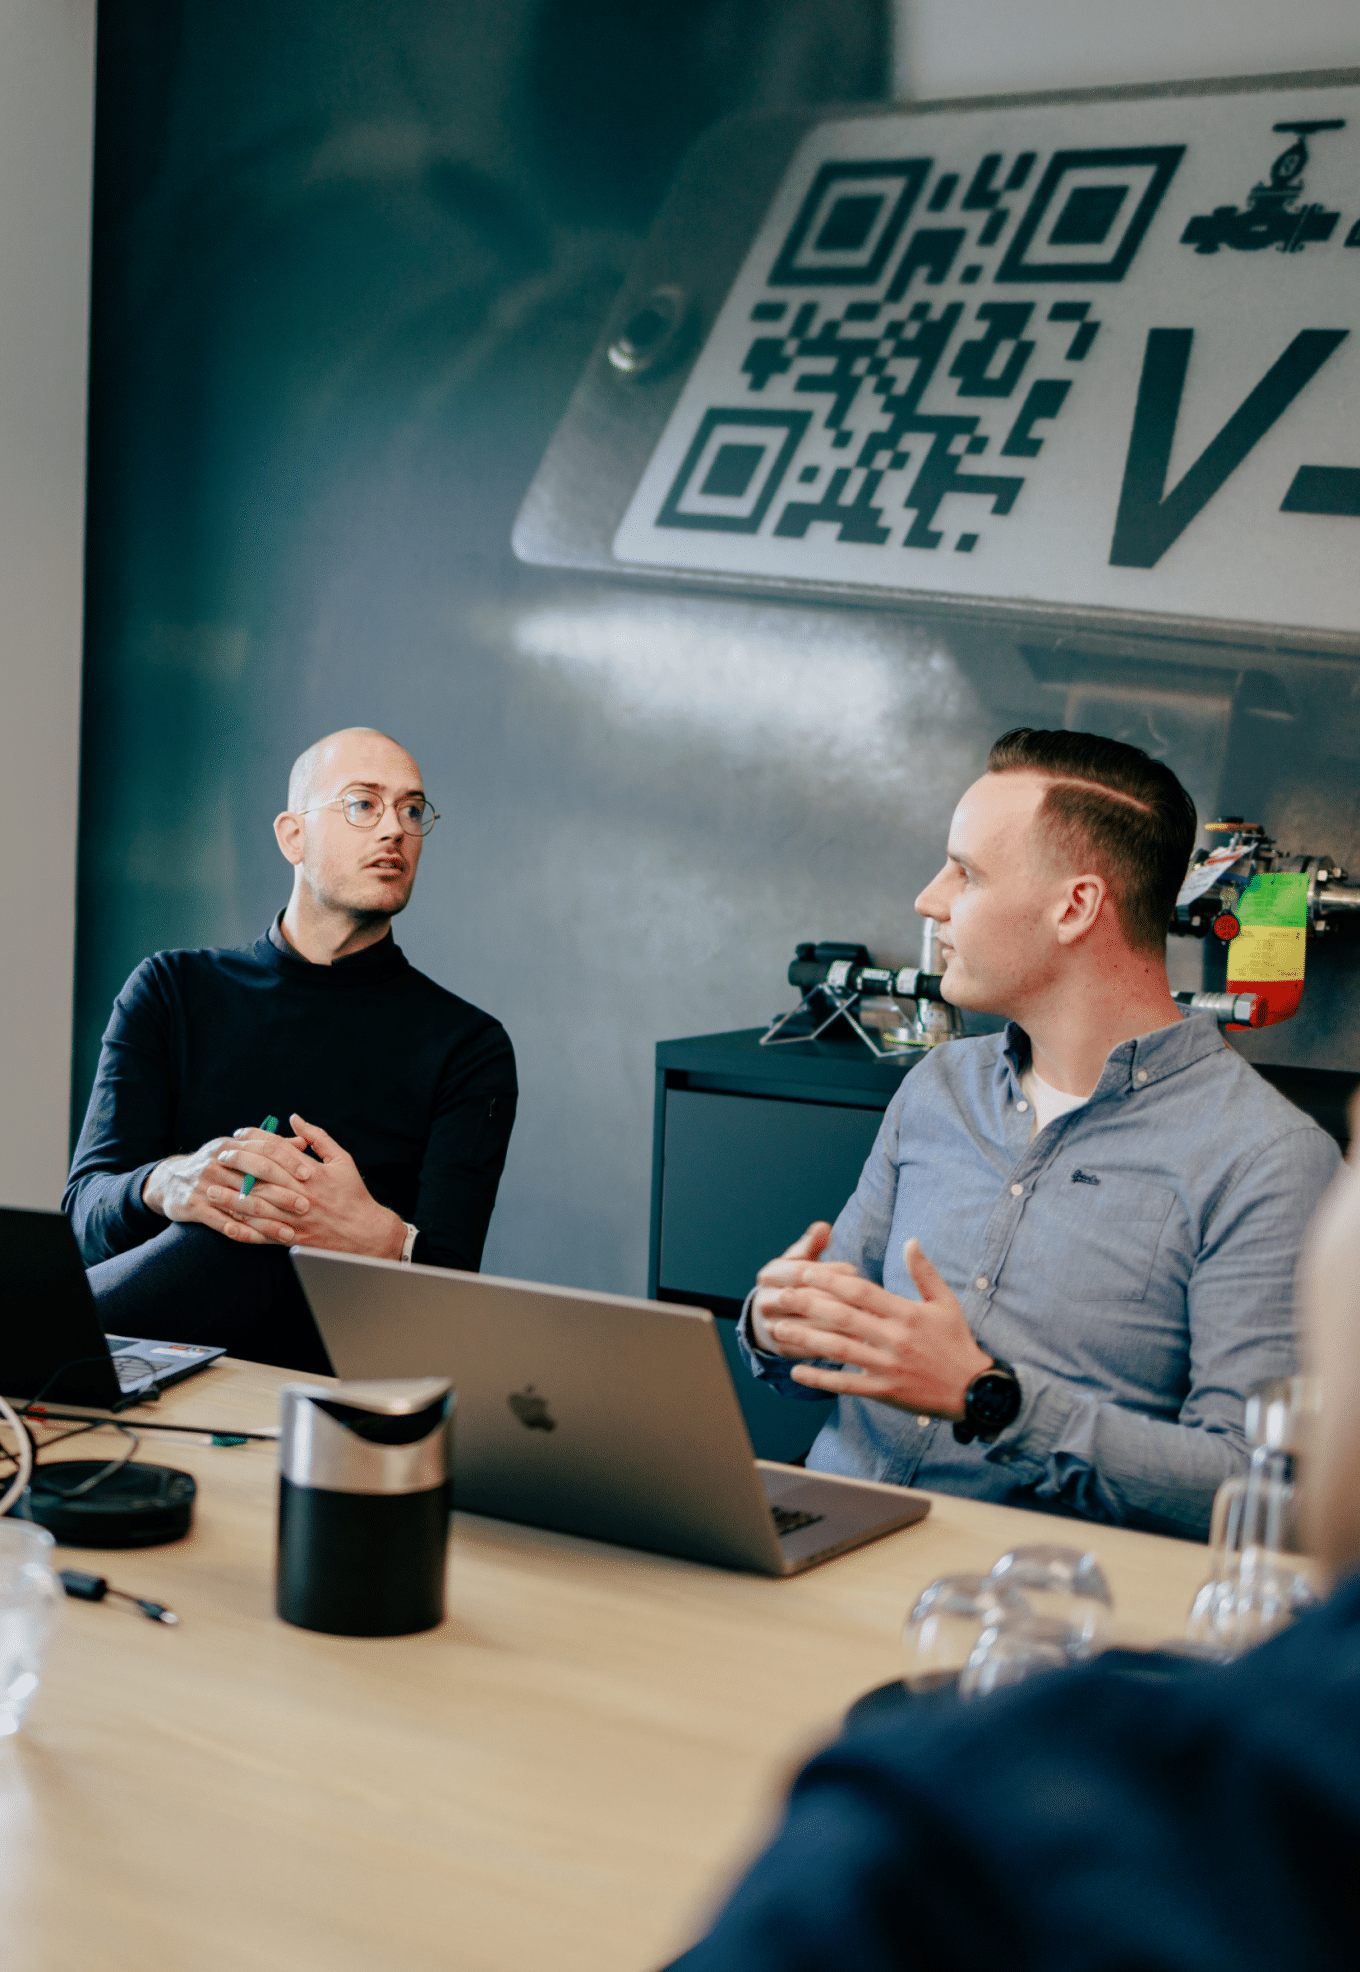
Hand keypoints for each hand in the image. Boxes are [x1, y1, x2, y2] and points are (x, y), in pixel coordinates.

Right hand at [142, 1130, 315, 1246]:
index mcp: (232, 1145)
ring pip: (242, 1203)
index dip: (289, 1161)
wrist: (170, 1180)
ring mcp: (204, 1183)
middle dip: (283, 1192)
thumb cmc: (216, 1164)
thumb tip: (304, 1142)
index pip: (265, 1148)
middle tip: (305, 1205)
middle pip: (256, 1175)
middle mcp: (218, 1162)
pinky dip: (241, 1231)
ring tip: (289, 1232)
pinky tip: (259, 1241)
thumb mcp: (238, 1149)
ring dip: (267, 1220)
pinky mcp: (192, 1205)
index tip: (309, 1175)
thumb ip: (270, 1146)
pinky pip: (220, 1221)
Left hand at [217, 1112, 404, 1258]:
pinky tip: (227, 1223)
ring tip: (211, 1191)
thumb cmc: (354, 1194)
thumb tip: (294, 1118)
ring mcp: (296, 1218)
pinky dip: (244, 1230)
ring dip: (231, 1198)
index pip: (277, 1149)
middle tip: (220, 1157)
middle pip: (263, 1174)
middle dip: (238, 1163)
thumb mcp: (342, 1159)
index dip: (255, 1139)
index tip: (238, 1134)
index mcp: (313, 1172)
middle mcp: (302, 1194)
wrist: (366, 1234)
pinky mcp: (293, 1238)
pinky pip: (263, 1235)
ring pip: (258, 1206)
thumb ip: (317, 1137)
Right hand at [750, 1222, 858, 1351]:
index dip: (828, 1270)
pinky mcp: (782, 1349)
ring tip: (866, 1320)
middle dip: (836, 1298)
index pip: (800, 1271)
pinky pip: (810, 1349)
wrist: (769, 1317)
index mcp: (769, 1276)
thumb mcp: (797, 1260)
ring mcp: (771, 1327)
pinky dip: (835, 1345)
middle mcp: (765, 1301)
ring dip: (839, 1325)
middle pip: (804, 1299)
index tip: (854, 1270)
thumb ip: (811, 1245)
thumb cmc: (793, 1281)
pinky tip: (858, 1340)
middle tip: (865, 1299)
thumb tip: (824, 1227)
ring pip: (809, 1326)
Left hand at [758, 1237, 993, 1418]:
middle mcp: (894, 1338)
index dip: (830, 1280)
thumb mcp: (945, 1303)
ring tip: (778, 1330)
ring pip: (839, 1350)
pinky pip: (846, 1384)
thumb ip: (924, 1272)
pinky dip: (820, 1379)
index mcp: (907, 1313)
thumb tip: (911, 1241)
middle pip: (843, 1317)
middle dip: (808, 1304)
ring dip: (805, 1339)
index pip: (861, 1291)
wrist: (975, 1390)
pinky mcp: (884, 1391)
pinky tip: (797, 1372)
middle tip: (781, 1295)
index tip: (806, 1271)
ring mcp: (888, 1367)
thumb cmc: (957, 1343)